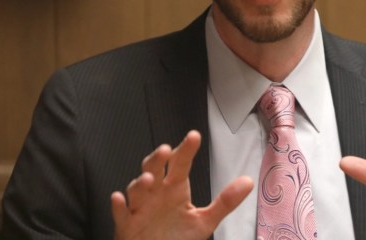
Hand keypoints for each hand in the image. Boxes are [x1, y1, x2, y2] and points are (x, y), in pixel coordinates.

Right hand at [111, 130, 253, 239]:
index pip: (180, 164)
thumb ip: (225, 201)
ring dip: (139, 183)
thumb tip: (248, 182)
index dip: (186, 150)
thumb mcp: (204, 220)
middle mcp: (155, 193)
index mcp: (174, 188)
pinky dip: (118, 207)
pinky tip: (118, 199)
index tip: (194, 136)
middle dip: (157, 160)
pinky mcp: (126, 225)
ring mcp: (139, 208)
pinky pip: (120, 214)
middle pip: (153, 169)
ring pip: (135, 190)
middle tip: (166, 151)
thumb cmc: (176, 236)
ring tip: (148, 179)